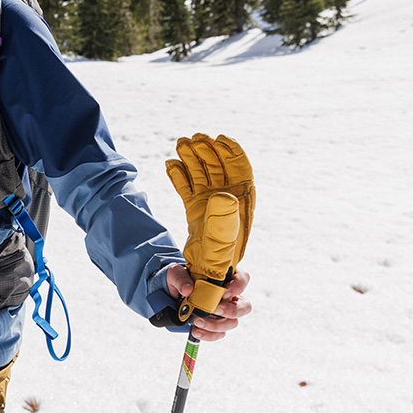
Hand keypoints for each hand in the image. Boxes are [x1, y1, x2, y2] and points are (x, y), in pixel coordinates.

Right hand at [166, 134, 254, 264]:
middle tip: (192, 140)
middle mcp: (226, 196)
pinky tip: (170, 164)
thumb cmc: (219, 259)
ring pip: (199, 172)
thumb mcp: (224, 239)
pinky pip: (185, 185)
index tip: (218, 140)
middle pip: (217, 165)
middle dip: (205, 150)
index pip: (239, 167)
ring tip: (180, 144)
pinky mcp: (194, 206)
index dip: (230, 151)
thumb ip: (223, 218)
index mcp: (242, 198)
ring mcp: (208, 199)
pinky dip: (177, 175)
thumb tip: (222, 195)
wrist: (203, 272)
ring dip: (190, 158)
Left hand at [166, 263, 251, 341]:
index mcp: (226, 278)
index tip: (224, 292)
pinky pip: (219, 333)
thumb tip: (188, 290)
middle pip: (244, 306)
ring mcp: (224, 312)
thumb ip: (181, 279)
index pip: (243, 279)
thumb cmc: (181, 279)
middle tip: (216, 309)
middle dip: (232, 310)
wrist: (173, 294)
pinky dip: (209, 335)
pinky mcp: (216, 324)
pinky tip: (197, 332)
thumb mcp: (177, 273)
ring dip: (217, 325)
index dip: (237, 287)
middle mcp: (229, 296)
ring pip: (232, 322)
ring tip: (198, 322)